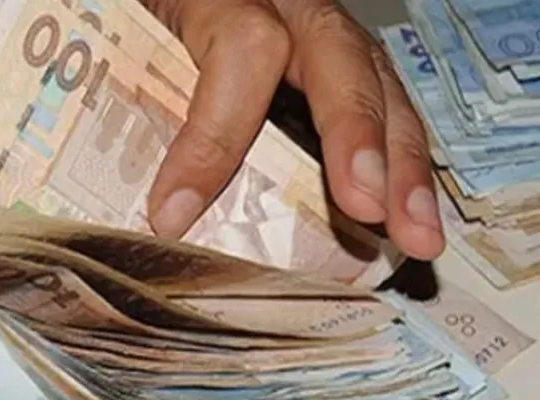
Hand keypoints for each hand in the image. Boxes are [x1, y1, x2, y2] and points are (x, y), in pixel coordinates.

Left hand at [141, 0, 445, 261]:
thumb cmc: (144, 8)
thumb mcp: (131, 20)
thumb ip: (120, 78)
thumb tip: (138, 200)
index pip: (242, 48)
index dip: (215, 134)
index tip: (173, 212)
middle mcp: (291, 2)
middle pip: (341, 59)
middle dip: (362, 139)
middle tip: (369, 209)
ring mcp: (321, 26)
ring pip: (379, 82)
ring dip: (405, 165)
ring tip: (419, 236)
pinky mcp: (334, 55)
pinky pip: (379, 98)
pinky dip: (398, 158)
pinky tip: (409, 211)